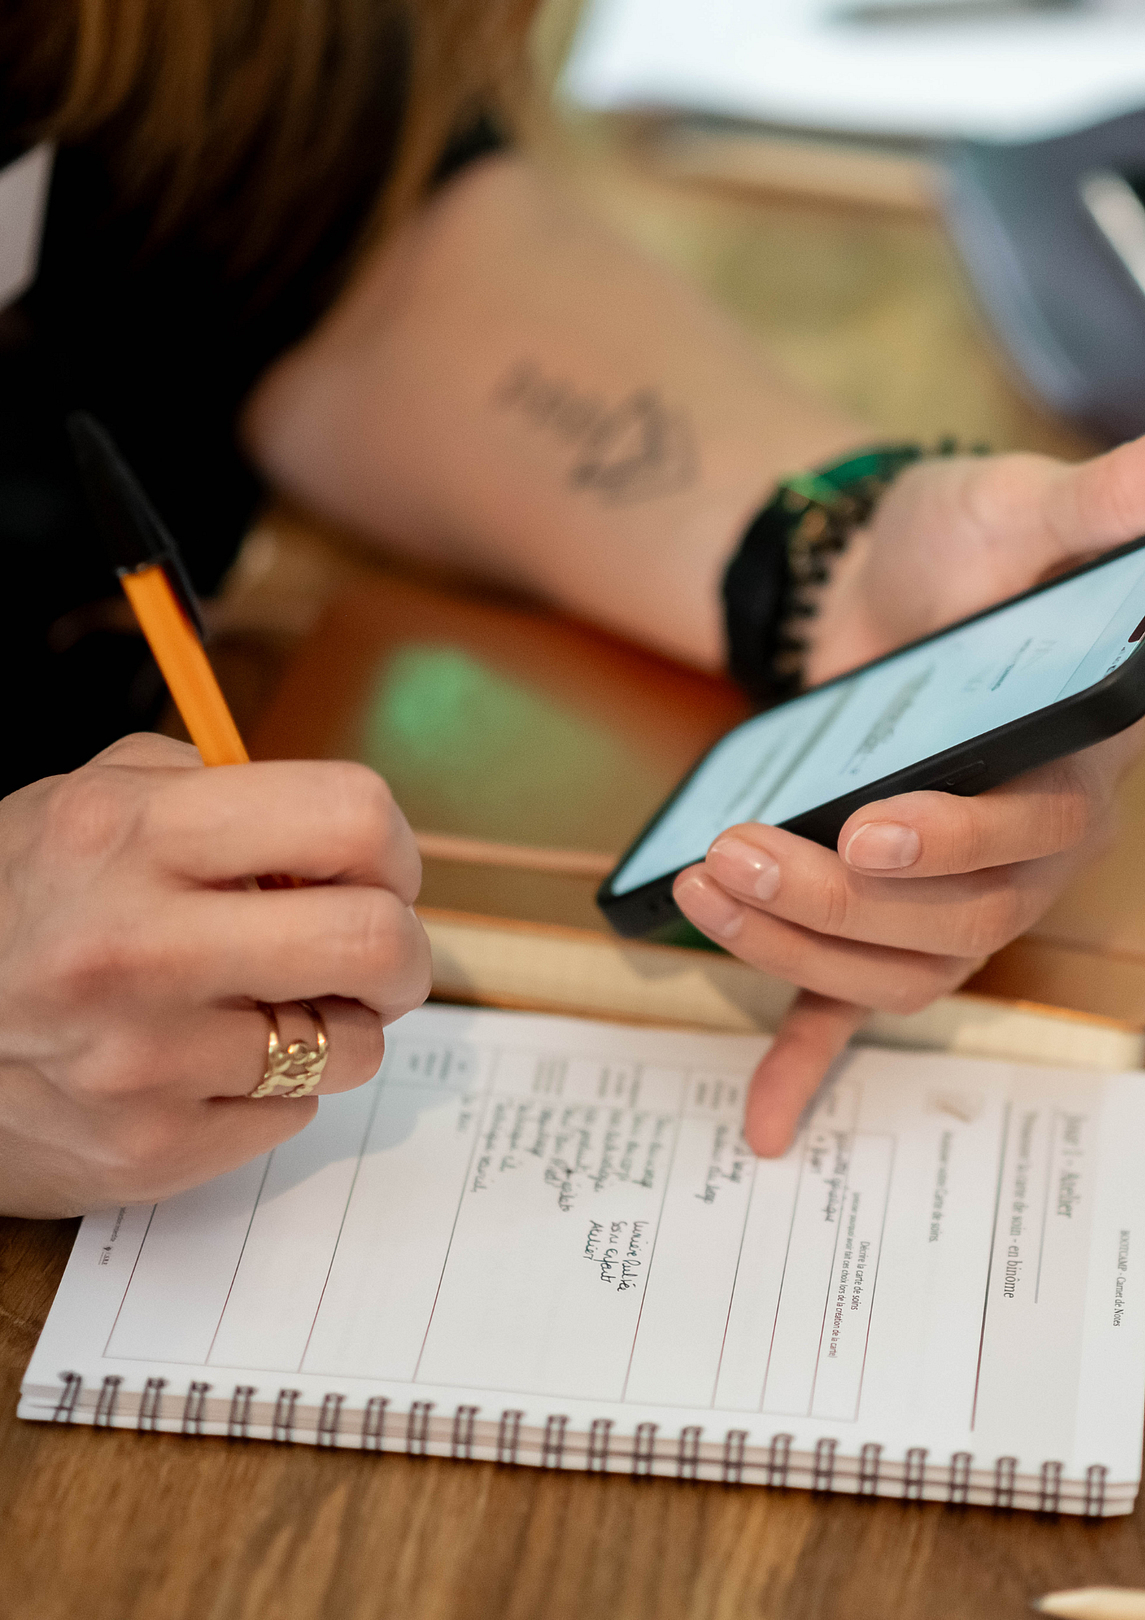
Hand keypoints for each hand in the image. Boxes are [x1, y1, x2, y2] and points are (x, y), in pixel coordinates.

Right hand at [0, 734, 431, 1216]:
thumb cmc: (21, 907)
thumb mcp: (88, 804)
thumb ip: (215, 793)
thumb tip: (347, 832)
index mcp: (131, 832)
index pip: (349, 817)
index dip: (390, 844)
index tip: (378, 868)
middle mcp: (137, 945)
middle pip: (376, 940)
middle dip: (401, 949)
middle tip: (372, 952)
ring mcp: (145, 1060)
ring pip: (353, 1043)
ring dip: (337, 1024)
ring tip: (270, 1006)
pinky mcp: (153, 1147)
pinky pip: (294, 1110)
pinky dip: (274, 1083)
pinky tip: (209, 1063)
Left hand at [674, 439, 1144, 1156]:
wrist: (891, 581)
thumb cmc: (966, 551)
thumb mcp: (1025, 510)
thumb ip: (1096, 506)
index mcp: (1065, 772)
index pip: (1028, 834)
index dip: (954, 840)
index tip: (871, 825)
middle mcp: (1017, 857)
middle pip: (944, 923)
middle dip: (834, 902)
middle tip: (736, 854)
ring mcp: (943, 897)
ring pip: (886, 967)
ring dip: (791, 946)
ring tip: (703, 884)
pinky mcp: (875, 911)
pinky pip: (852, 1008)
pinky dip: (809, 1061)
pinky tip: (764, 1123)